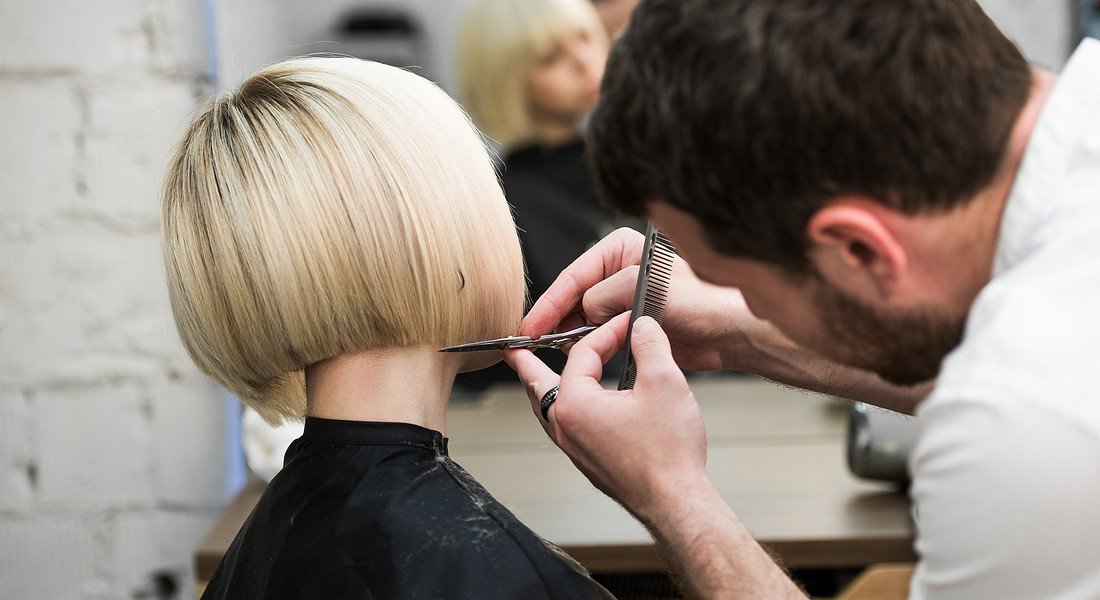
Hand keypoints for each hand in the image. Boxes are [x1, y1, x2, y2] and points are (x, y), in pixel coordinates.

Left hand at [505, 315, 708, 517]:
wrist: (675, 501)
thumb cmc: (668, 453)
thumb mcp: (664, 382)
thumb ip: (650, 345)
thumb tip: (643, 326)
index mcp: (575, 404)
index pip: (582, 353)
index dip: (607, 331)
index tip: (627, 324)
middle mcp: (565, 427)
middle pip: (537, 384)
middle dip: (526, 362)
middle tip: (513, 348)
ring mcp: (574, 448)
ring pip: (547, 408)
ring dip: (541, 387)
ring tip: (535, 376)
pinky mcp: (588, 462)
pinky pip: (563, 427)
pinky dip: (562, 408)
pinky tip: (577, 408)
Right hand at [521, 228, 767, 371]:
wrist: (728, 333)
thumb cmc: (699, 303)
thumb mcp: (639, 290)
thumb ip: (602, 296)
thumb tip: (583, 311)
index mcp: (621, 250)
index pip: (574, 275)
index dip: (550, 302)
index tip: (532, 325)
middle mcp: (619, 271)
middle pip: (574, 296)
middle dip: (557, 318)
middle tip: (535, 341)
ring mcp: (623, 299)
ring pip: (583, 317)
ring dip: (571, 333)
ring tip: (557, 348)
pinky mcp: (629, 324)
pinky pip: (598, 333)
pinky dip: (586, 344)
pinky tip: (578, 355)